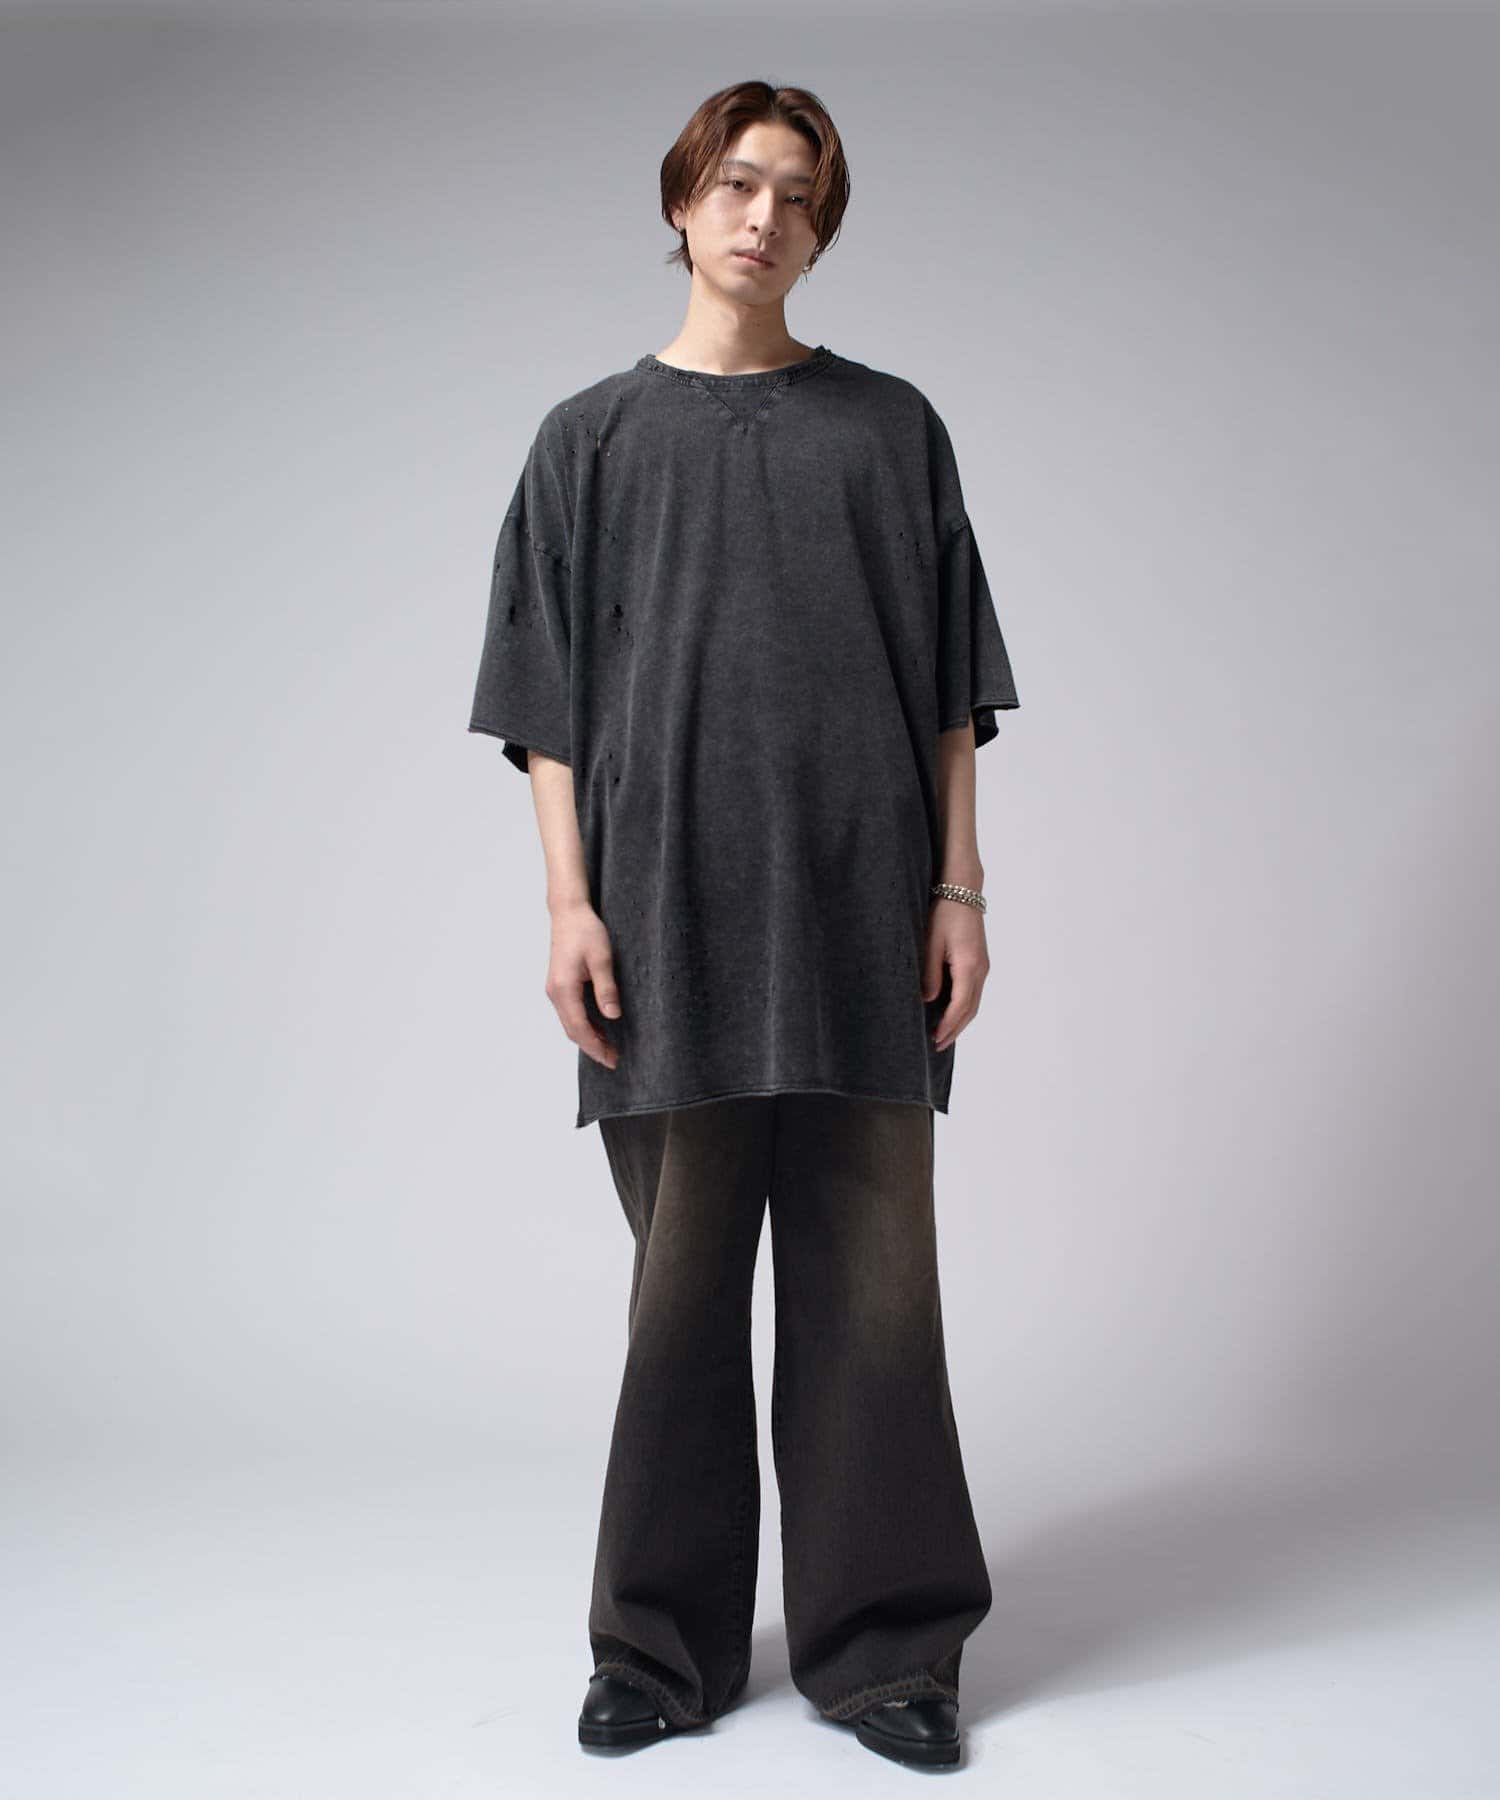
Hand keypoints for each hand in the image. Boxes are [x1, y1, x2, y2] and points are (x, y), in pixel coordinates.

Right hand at [545, 900, 621, 1068]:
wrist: (568, 912)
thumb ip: (606, 988)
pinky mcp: (559, 985)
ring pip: (570, 1023)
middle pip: (572, 1030)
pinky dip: (583, 1025)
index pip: (579, 1027)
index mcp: (564, 988)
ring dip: (588, 1038)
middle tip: (614, 1060)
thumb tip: (613, 1016)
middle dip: (592, 1047)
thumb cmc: (586, 931)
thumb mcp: (602, 958)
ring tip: (609, 1048)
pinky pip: (570, 1013)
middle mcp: (555, 993)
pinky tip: (599, 1029)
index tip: (611, 1059)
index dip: (596, 1046)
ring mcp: (554, 990)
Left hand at [922, 897, 988, 1052]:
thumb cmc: (944, 912)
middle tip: (938, 1045)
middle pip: (971, 1009)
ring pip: (974, 1002)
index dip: (948, 1026)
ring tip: (944, 1033)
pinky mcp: (980, 961)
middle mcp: (981, 969)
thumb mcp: (931, 943)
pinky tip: (951, 1011)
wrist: (962, 889)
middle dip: (955, 1029)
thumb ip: (930, 974)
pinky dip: (964, 1006)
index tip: (935, 1039)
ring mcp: (983, 965)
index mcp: (969, 966)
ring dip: (960, 1020)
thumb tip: (929, 1001)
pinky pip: (974, 991)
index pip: (960, 1006)